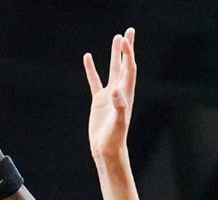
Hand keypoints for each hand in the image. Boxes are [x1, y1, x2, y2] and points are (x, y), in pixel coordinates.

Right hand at [84, 28, 135, 158]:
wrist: (107, 150)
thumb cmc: (115, 139)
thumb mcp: (118, 123)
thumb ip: (119, 106)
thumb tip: (115, 90)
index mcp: (127, 94)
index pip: (129, 69)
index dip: (128, 54)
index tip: (124, 40)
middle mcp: (120, 92)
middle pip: (125, 65)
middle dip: (126, 49)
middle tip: (128, 31)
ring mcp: (109, 96)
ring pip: (113, 70)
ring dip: (114, 55)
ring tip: (115, 38)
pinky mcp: (99, 101)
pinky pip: (95, 81)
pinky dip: (91, 69)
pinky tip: (88, 57)